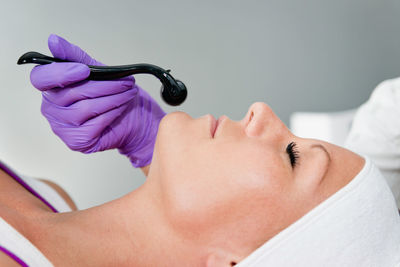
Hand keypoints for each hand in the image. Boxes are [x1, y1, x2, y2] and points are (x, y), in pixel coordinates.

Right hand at [30, 34, 165, 167]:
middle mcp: (50, 108)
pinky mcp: (76, 142)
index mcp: (50, 88)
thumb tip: (53, 41)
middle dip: (104, 85)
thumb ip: (74, 56)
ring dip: (112, 98)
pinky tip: (121, 108)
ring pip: (85, 109)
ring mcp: (61, 127)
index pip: (41, 78)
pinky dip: (111, 113)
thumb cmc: (111, 94)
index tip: (84, 70)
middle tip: (126, 81)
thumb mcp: (96, 69)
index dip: (60, 73)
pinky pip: (94, 125)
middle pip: (71, 93)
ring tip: (128, 92)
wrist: (132, 119)